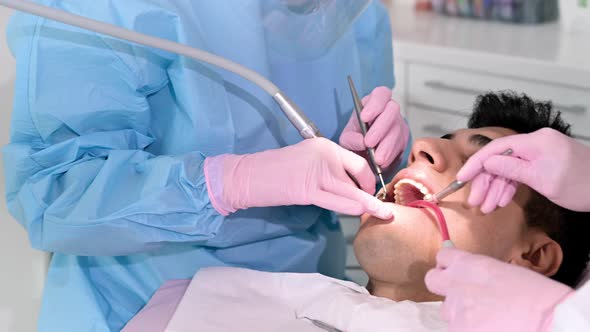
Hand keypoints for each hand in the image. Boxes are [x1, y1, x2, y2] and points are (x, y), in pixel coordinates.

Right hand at [205, 137, 394, 218]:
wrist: (250, 175)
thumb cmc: (276, 171)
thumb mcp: (308, 163)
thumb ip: (329, 170)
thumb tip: (350, 187)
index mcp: (325, 145)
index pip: (358, 162)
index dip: (368, 179)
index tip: (370, 192)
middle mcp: (325, 154)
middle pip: (359, 176)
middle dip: (372, 195)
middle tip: (383, 209)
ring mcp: (317, 171)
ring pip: (352, 192)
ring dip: (369, 205)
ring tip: (381, 214)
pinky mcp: (308, 189)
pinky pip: (338, 202)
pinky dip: (353, 208)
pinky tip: (363, 213)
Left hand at [339, 86, 408, 169]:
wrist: (364, 156)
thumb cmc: (355, 141)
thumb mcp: (347, 139)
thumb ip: (352, 138)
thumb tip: (363, 142)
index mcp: (374, 103)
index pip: (381, 94)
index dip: (375, 104)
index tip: (364, 118)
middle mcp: (389, 110)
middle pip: (392, 110)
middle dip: (380, 128)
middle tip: (369, 143)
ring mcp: (399, 124)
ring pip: (397, 130)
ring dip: (386, 145)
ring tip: (376, 158)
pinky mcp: (404, 140)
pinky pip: (401, 145)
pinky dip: (391, 155)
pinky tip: (382, 162)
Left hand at [425, 248, 572, 331]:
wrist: (547, 319)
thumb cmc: (536, 295)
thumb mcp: (505, 271)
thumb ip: (480, 271)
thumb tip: (468, 273)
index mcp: (468, 265)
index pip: (442, 257)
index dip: (449, 265)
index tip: (455, 271)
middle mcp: (455, 284)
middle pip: (432, 280)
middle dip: (443, 286)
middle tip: (460, 295)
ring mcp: (455, 310)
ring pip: (448, 311)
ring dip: (461, 314)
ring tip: (487, 318)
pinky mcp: (458, 330)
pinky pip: (457, 329)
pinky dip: (469, 329)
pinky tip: (489, 328)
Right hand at [457, 128, 589, 212]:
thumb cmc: (581, 186)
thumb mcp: (543, 180)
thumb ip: (512, 169)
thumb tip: (487, 163)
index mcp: (535, 142)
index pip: (495, 149)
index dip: (475, 164)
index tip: (461, 179)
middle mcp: (535, 143)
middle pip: (499, 160)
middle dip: (485, 182)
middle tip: (475, 202)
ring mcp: (539, 152)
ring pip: (508, 168)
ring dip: (495, 188)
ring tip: (486, 207)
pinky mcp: (543, 161)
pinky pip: (519, 172)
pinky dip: (509, 186)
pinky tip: (500, 200)